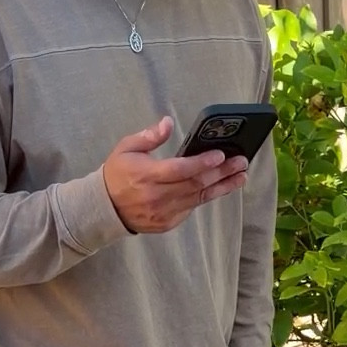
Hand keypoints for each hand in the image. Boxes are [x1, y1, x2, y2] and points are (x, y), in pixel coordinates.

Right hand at [102, 116, 247, 233]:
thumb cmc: (118, 174)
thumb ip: (149, 136)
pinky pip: (191, 208)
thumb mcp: (126, 148)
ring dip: (222, 186)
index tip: (220, 154)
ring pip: (199, 197)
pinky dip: (206, 196)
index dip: (201, 162)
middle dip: (221, 172)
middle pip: (195, 183)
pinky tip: (221, 187)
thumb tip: (168, 122)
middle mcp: (157, 196)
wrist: (105, 208)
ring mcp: (163, 212)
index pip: (179, 169)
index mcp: (146, 175)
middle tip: (241, 161)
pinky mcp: (167, 223)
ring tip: (240, 176)